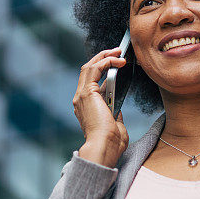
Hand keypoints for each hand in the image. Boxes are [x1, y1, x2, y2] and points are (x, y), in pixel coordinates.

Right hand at [73, 47, 129, 167]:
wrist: (104, 147)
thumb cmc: (111, 143)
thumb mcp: (114, 125)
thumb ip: (113, 114)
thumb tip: (116, 108)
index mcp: (85, 107)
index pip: (92, 82)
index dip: (103, 70)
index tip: (116, 64)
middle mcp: (80, 99)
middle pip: (88, 71)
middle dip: (103, 58)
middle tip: (118, 51)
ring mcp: (81, 95)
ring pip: (89, 67)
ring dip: (104, 56)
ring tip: (119, 51)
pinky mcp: (87, 93)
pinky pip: (96, 69)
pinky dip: (107, 61)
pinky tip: (119, 60)